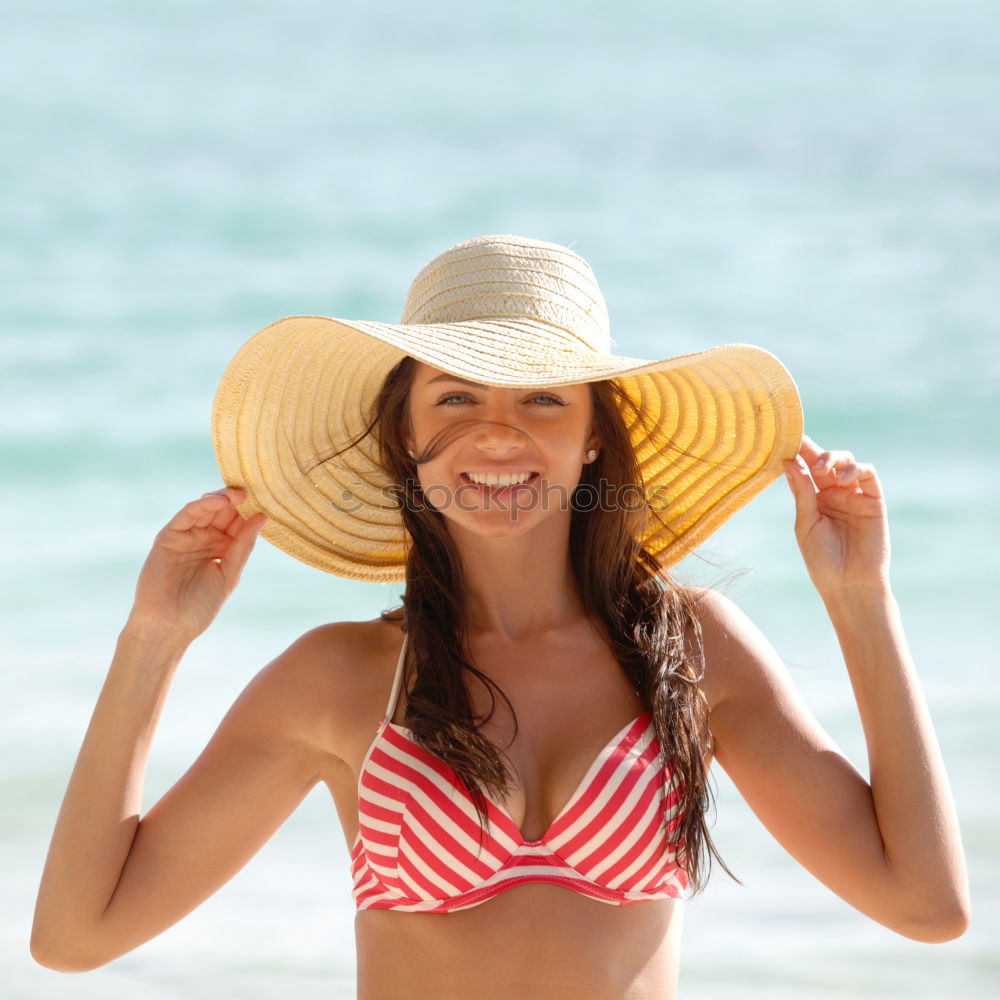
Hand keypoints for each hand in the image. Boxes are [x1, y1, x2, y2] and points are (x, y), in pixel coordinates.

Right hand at [126, 489, 266, 644]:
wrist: (169, 627)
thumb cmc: (199, 607)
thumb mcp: (229, 574)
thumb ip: (243, 546)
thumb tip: (262, 516)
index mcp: (221, 548)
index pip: (238, 522)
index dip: (252, 511)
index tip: (270, 498)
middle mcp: (204, 539)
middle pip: (223, 511)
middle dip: (239, 500)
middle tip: (256, 490)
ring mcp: (186, 536)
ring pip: (206, 508)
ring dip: (223, 498)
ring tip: (241, 494)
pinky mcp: (168, 537)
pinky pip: (187, 515)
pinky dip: (203, 505)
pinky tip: (221, 501)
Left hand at [783, 435, 889, 595]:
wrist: (850, 584)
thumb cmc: (823, 560)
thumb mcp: (806, 523)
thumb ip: (801, 492)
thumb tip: (789, 461)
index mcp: (813, 500)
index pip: (805, 470)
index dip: (798, 453)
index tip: (785, 437)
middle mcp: (834, 494)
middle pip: (825, 462)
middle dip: (814, 450)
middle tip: (801, 445)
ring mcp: (854, 496)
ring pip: (847, 462)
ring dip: (834, 458)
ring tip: (824, 469)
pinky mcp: (874, 501)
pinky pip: (868, 475)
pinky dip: (857, 468)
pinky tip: (845, 476)